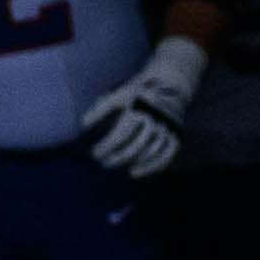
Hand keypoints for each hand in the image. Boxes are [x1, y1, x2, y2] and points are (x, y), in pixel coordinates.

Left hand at [84, 33, 207, 182]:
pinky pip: (166, 155)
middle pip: (136, 145)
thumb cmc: (136, 94)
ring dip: (133, 163)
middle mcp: (155, 118)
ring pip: (151, 151)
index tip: (95, 153)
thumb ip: (100, 109)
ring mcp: (167, 127)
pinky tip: (134, 172)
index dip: (107, 146)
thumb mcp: (118, 95)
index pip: (121, 134)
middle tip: (104, 162)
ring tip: (116, 166)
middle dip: (118, 157)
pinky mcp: (176, 135)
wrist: (169, 86)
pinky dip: (152, 167)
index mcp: (139, 108)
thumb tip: (83, 125)